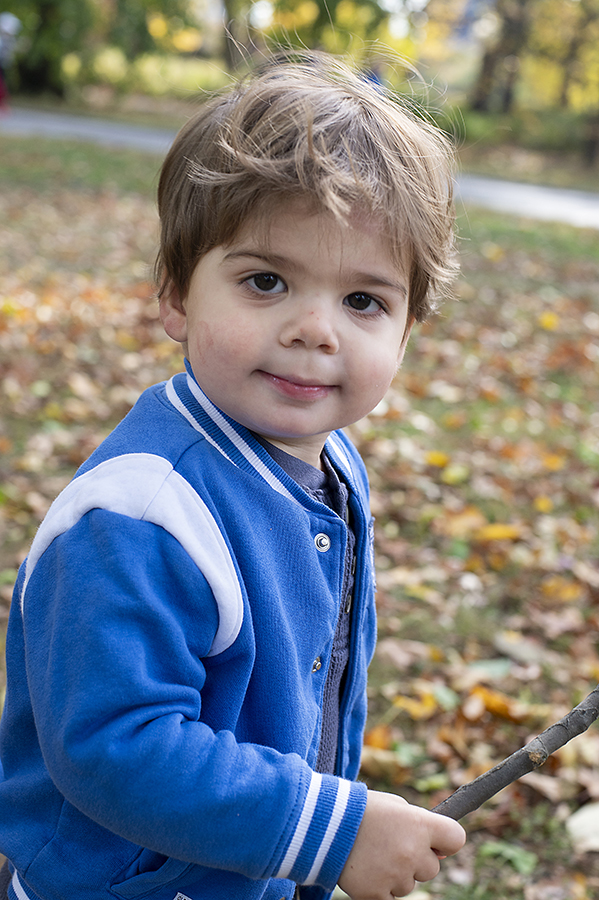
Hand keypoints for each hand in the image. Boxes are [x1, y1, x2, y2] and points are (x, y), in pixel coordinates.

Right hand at [338, 790, 464, 899]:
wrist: (324, 824)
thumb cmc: (362, 810)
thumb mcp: (394, 806)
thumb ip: (419, 823)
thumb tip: (441, 850)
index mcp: (419, 824)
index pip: (456, 838)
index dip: (446, 841)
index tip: (438, 843)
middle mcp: (412, 851)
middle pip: (432, 868)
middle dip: (416, 860)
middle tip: (391, 846)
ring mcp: (396, 875)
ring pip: (410, 885)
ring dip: (397, 874)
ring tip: (373, 855)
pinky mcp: (378, 894)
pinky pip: (391, 898)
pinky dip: (381, 888)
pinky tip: (367, 869)